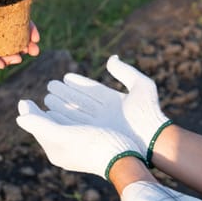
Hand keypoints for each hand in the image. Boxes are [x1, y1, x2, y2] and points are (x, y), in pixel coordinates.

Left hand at [16, 99, 143, 179]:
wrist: (125, 159)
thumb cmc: (94, 145)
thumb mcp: (63, 134)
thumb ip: (40, 125)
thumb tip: (19, 117)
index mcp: (55, 151)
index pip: (38, 129)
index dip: (30, 114)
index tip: (25, 100)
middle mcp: (65, 151)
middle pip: (48, 128)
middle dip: (42, 113)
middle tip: (34, 101)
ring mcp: (78, 147)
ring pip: (62, 125)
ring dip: (56, 111)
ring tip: (51, 99)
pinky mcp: (92, 141)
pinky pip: (75, 125)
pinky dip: (71, 114)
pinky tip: (76, 107)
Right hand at [44, 55, 171, 166]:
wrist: (154, 141)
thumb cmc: (150, 114)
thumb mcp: (141, 87)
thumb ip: (125, 71)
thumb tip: (111, 58)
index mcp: (114, 101)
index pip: (92, 89)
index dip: (79, 83)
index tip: (65, 76)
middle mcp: (105, 113)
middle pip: (81, 101)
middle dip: (65, 94)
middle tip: (50, 86)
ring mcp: (100, 125)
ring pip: (76, 113)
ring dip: (61, 105)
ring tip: (47, 98)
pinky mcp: (95, 135)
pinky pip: (76, 125)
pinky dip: (64, 119)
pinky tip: (52, 113)